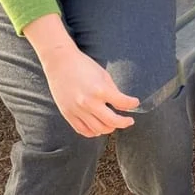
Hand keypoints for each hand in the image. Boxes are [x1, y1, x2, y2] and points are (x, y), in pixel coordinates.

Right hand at [28, 15, 139, 137]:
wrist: (59, 62)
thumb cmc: (83, 66)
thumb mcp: (104, 76)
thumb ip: (115, 92)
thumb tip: (124, 107)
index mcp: (100, 90)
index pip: (124, 103)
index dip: (133, 104)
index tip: (135, 102)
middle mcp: (88, 102)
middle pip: (113, 122)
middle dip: (124, 122)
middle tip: (128, 121)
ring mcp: (77, 110)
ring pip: (98, 129)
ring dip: (109, 128)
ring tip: (112, 123)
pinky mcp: (67, 113)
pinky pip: (83, 130)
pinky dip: (93, 132)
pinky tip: (98, 126)